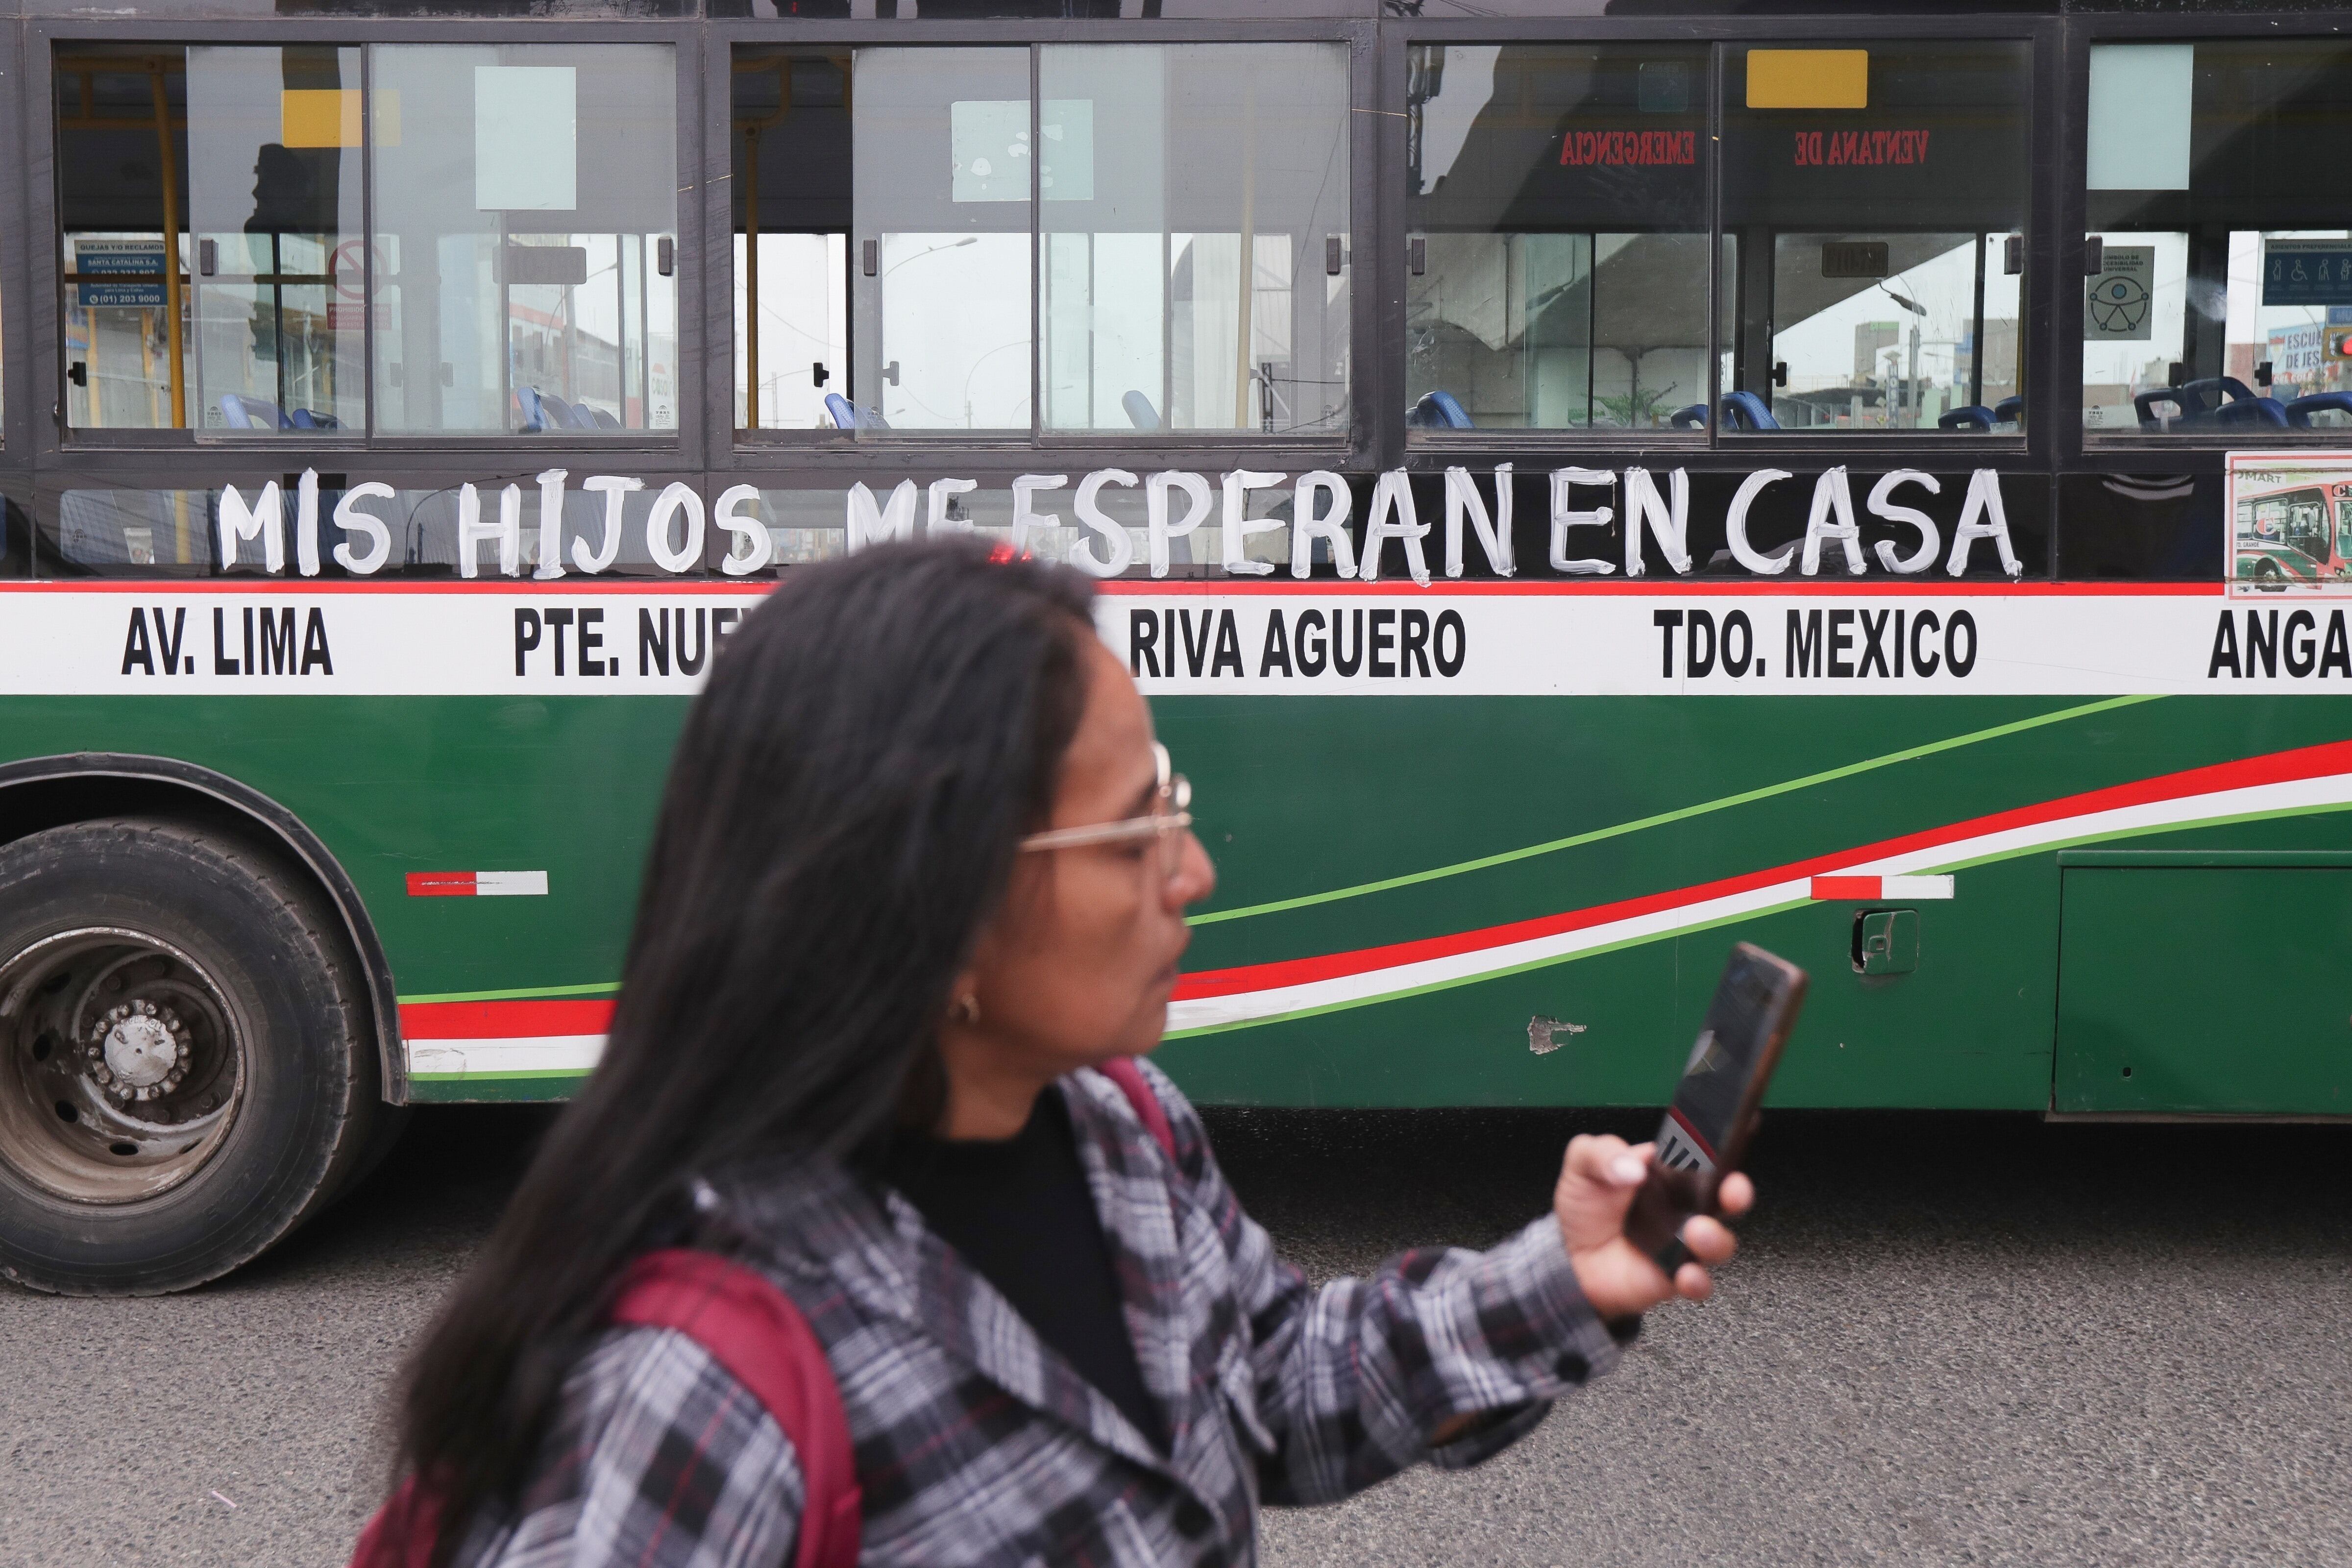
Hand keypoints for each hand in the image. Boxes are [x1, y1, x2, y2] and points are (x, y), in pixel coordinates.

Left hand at [1553, 1134, 1752, 1320]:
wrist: (1571, 1258)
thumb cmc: (1586, 1207)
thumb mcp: (1583, 1165)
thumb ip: (1602, 1153)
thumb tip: (1632, 1167)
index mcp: (1668, 1172)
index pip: (1701, 1155)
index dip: (1718, 1148)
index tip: (1722, 1145)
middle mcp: (1684, 1206)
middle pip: (1725, 1197)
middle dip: (1737, 1191)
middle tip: (1732, 1190)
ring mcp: (1683, 1242)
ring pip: (1720, 1241)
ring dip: (1717, 1237)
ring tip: (1697, 1231)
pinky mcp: (1676, 1276)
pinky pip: (1700, 1282)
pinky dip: (1698, 1281)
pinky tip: (1686, 1274)